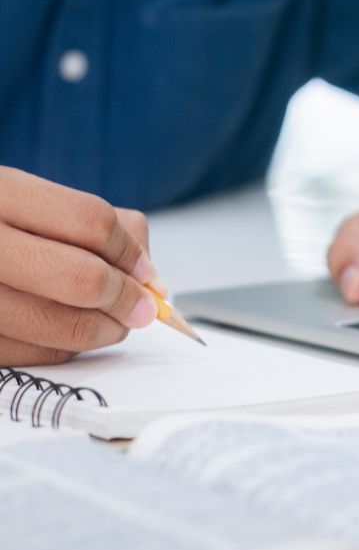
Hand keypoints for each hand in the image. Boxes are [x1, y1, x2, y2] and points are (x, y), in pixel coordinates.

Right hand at [0, 167, 162, 365]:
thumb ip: (110, 230)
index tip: (147, 274)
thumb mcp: (44, 205)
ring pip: (64, 325)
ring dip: (106, 330)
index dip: (132, 253)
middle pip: (83, 279)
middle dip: (126, 298)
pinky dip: (70, 348)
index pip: (92, 222)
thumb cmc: (5, 227)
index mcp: (3, 194)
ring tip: (113, 322)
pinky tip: (70, 330)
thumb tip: (152, 283)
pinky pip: (40, 354)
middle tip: (141, 308)